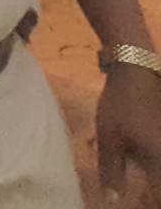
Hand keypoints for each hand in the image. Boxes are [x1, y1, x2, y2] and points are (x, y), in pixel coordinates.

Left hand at [97, 65, 160, 204]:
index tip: (137, 203)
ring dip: (151, 173)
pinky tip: (139, 154)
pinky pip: (158, 154)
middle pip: (160, 183)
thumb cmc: (120, 104)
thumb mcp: (109, 138)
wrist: (137, 69)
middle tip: (137, 188)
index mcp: (160, 160)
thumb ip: (112, 171)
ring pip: (158, 167)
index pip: (158, 196)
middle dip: (151, 191)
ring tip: (139, 172)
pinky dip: (153, 160)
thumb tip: (113, 199)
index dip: (148, 203)